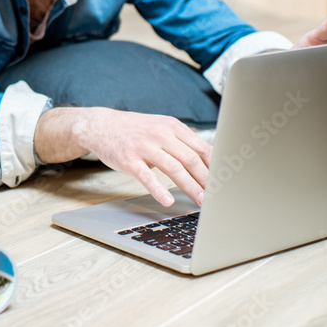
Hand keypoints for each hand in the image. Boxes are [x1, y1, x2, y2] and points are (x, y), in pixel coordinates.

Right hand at [76, 109, 211, 206]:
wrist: (102, 125)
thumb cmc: (136, 130)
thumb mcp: (161, 127)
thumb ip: (183, 142)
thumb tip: (211, 161)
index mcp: (172, 126)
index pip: (201, 147)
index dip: (215, 166)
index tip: (224, 181)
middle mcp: (160, 134)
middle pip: (191, 159)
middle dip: (206, 180)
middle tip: (217, 197)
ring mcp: (144, 146)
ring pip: (174, 168)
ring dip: (190, 187)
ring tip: (201, 202)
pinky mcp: (129, 159)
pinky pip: (147, 177)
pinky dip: (159, 190)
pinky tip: (168, 201)